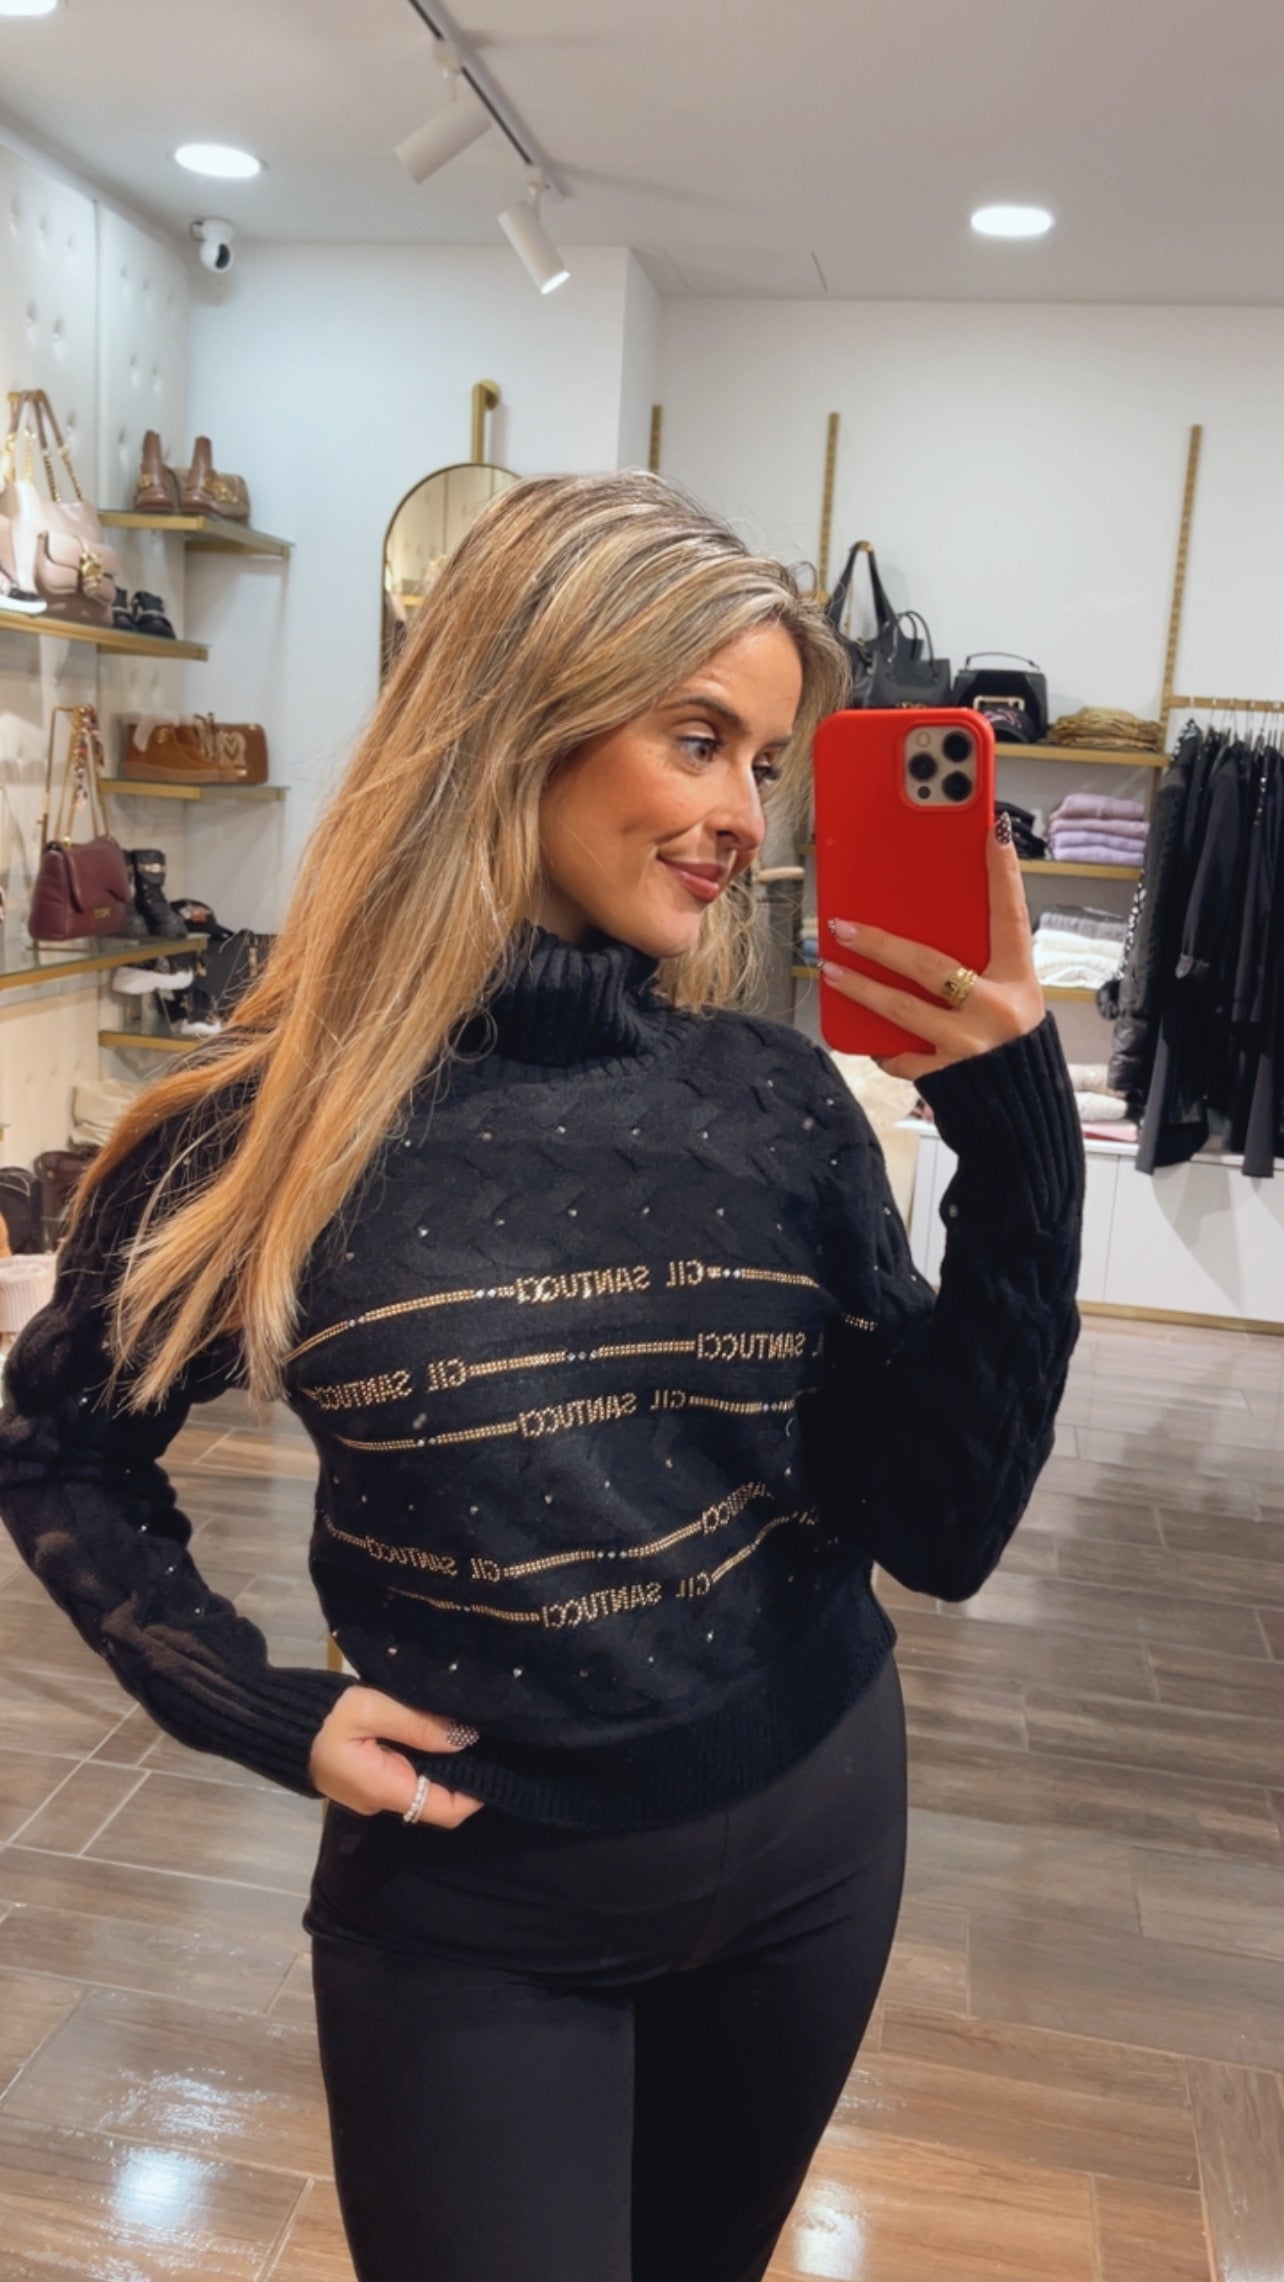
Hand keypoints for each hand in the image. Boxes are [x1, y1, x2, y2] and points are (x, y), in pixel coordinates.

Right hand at [309, 1685, 484, 1827]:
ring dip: (444, 1765)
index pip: (445, 1811)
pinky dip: (423, 1759)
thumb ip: (418, 1724)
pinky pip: (403, 1775)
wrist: (272, 1721)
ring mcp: (369, 1792)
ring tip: (468, 1729)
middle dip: (464, 1774)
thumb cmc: (320, 1715)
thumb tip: (466, 1737)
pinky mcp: (363, 1778)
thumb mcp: (370, 1708)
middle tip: (490, 1739)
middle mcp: (379, 1800)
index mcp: (384, 1789)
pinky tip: (436, 1732)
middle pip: (436, 1800)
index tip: (499, 1762)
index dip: (477, 1794)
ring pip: (420, 1786)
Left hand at [821, 821, 1044, 1082]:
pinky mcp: (946, 1075)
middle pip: (930, 965)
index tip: (995, 830)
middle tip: (843, 926)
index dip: (1004, 873)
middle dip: (881, 943)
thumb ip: (980, 967)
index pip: (1011, 916)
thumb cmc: (1012, 1045)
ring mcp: (969, 1044)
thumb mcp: (1012, 998)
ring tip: (832, 971)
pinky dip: (883, 1046)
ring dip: (861, 989)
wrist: (1022, 1114)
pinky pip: (901, 1055)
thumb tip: (927, 931)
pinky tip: (867, 1036)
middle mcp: (998, 1009)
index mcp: (1019, 980)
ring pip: (902, 1009)